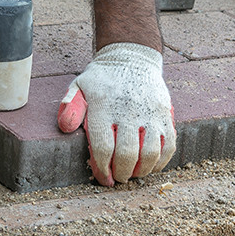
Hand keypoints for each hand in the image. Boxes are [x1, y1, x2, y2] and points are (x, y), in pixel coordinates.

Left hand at [58, 43, 175, 185]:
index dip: (102, 168)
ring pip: (151, 152)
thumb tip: (65, 128)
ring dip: (142, 170)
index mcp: (104, 106)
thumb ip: (70, 107)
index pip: (102, 146)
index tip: (103, 177)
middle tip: (118, 178)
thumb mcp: (79, 86)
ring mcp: (150, 112)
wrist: (132, 57)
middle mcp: (128, 110)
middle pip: (127, 153)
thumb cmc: (102, 78)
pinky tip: (152, 166)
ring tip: (134, 174)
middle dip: (121, 173)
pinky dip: (161, 161)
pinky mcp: (165, 113)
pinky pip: (169, 144)